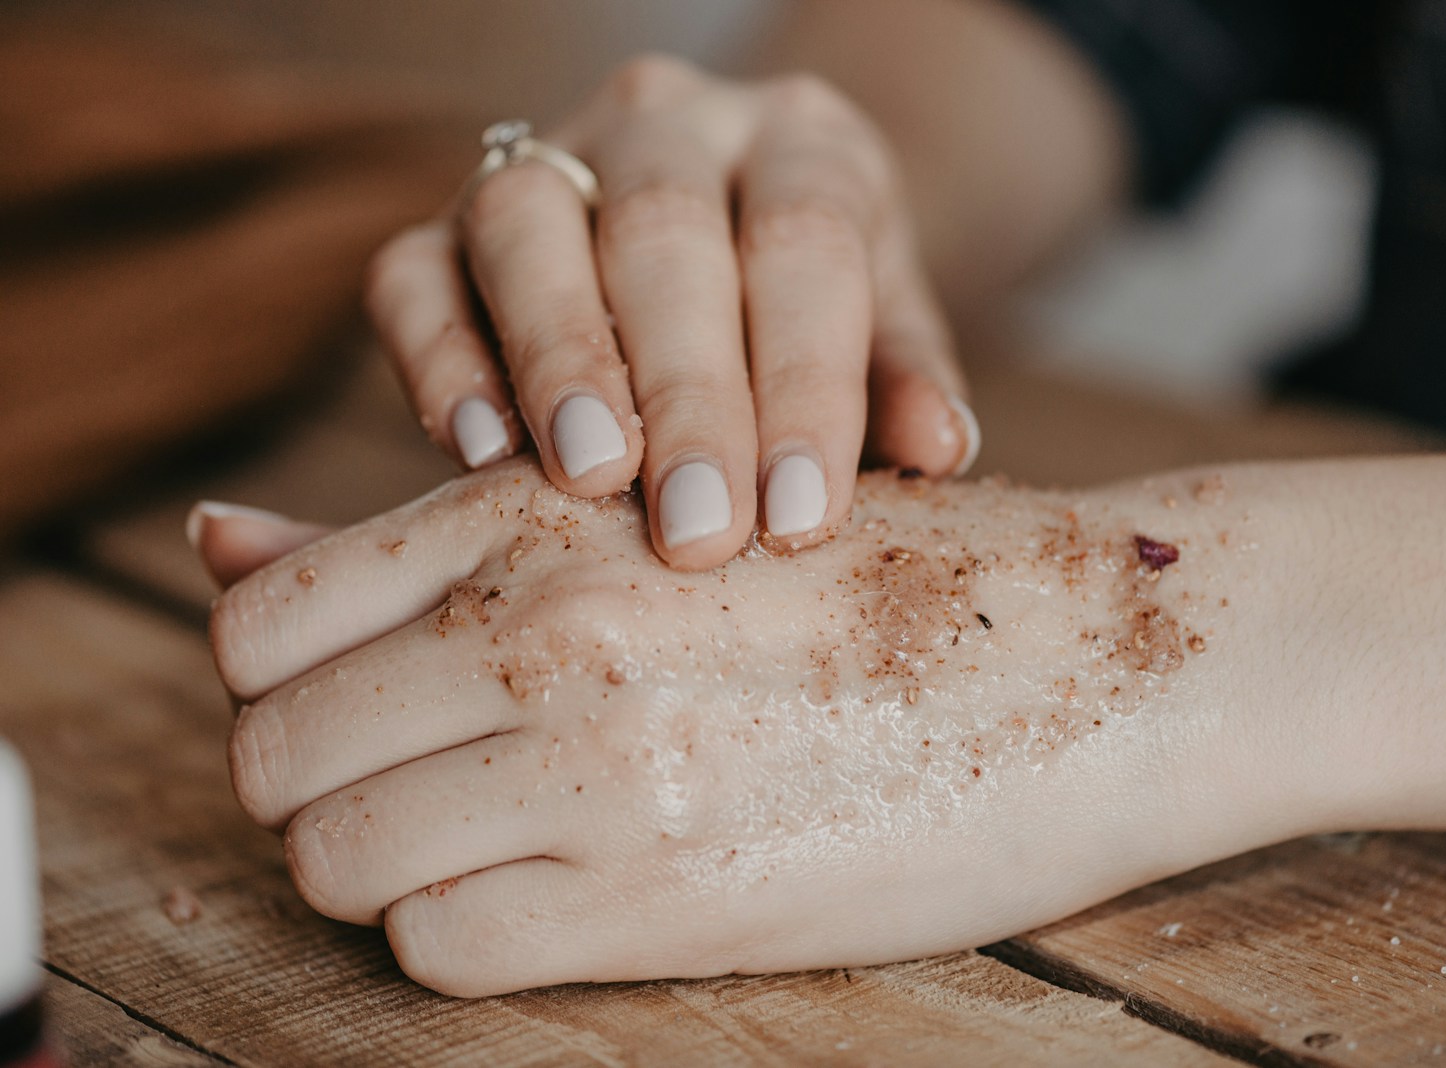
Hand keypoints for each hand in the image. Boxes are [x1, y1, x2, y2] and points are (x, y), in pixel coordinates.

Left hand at [203, 458, 1302, 996]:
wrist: (1096, 652)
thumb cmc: (878, 573)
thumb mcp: (656, 509)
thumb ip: (414, 536)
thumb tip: (208, 545)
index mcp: (538, 509)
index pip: (259, 620)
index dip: (283, 679)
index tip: (363, 699)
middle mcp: (545, 624)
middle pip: (273, 751)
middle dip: (322, 778)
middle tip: (426, 776)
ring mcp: (599, 762)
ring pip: (336, 860)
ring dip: (386, 860)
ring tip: (494, 832)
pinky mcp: (663, 897)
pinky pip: (440, 947)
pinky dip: (464, 930)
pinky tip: (559, 887)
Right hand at [365, 56, 977, 571]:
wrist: (726, 217)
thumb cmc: (812, 299)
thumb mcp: (885, 317)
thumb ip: (904, 374)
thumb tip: (940, 448)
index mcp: (797, 138)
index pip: (805, 241)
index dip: (804, 380)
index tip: (802, 515)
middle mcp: (666, 124)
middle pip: (667, 237)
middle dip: (686, 393)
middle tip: (700, 530)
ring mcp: (544, 159)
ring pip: (527, 226)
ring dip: (558, 360)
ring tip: (590, 478)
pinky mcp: (444, 225)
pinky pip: (413, 273)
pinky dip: (437, 357)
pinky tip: (476, 449)